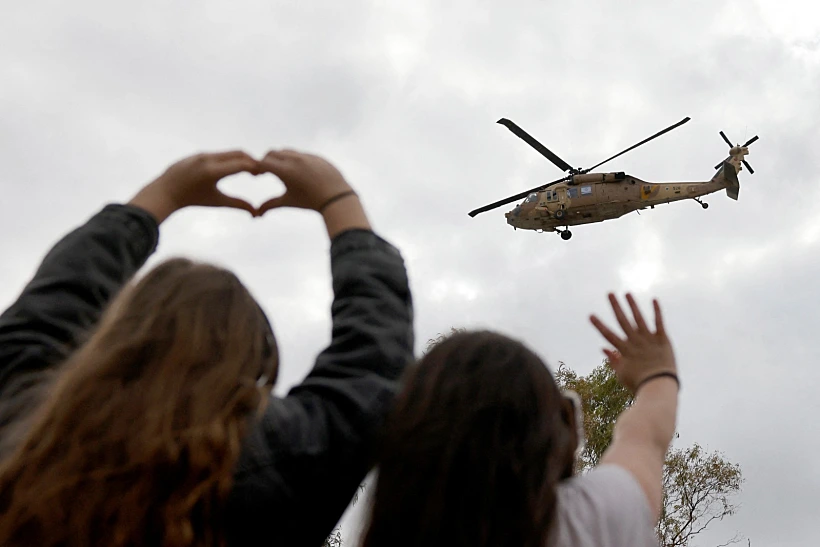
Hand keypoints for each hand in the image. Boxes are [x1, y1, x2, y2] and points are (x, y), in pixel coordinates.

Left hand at [129, 151, 259, 222]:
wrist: (166, 191)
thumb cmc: (193, 200)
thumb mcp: (217, 201)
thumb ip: (238, 204)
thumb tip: (256, 213)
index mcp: (213, 171)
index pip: (241, 164)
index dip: (255, 168)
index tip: (262, 175)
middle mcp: (208, 158)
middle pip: (238, 153)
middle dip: (251, 160)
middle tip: (259, 171)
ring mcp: (203, 154)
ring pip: (229, 153)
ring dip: (241, 159)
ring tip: (248, 170)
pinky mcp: (199, 153)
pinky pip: (219, 154)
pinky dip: (229, 159)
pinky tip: (232, 168)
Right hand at [255, 149, 354, 213]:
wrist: (336, 197)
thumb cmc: (310, 201)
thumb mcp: (289, 202)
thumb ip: (271, 205)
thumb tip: (257, 214)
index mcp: (285, 170)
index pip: (263, 162)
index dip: (258, 169)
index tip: (258, 176)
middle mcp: (294, 159)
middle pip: (272, 153)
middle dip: (267, 161)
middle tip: (266, 172)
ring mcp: (305, 155)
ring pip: (286, 151)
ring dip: (280, 158)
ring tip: (281, 170)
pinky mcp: (315, 155)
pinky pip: (300, 153)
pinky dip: (294, 159)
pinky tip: (297, 171)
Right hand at [589, 293, 676, 393]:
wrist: (660, 386)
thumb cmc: (639, 383)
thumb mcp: (622, 374)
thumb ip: (613, 360)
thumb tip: (603, 348)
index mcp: (624, 351)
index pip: (608, 335)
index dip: (599, 325)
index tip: (591, 315)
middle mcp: (635, 342)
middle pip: (623, 321)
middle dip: (615, 306)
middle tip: (610, 293)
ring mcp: (649, 339)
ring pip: (639, 318)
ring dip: (633, 305)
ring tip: (627, 293)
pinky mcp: (662, 339)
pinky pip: (659, 322)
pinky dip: (657, 311)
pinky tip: (654, 300)